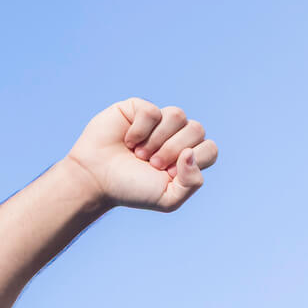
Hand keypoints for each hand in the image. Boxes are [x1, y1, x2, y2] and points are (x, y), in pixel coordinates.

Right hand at [65, 98, 217, 212]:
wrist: (97, 179)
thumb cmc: (132, 189)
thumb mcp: (168, 199)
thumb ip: (191, 183)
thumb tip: (191, 153)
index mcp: (188, 157)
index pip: (210, 149)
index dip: (193, 161)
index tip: (169, 174)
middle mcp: (176, 136)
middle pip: (197, 129)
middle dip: (174, 150)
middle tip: (152, 164)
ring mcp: (159, 121)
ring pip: (178, 115)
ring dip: (158, 139)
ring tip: (140, 154)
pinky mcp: (139, 109)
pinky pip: (153, 111)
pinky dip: (140, 130)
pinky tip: (128, 140)